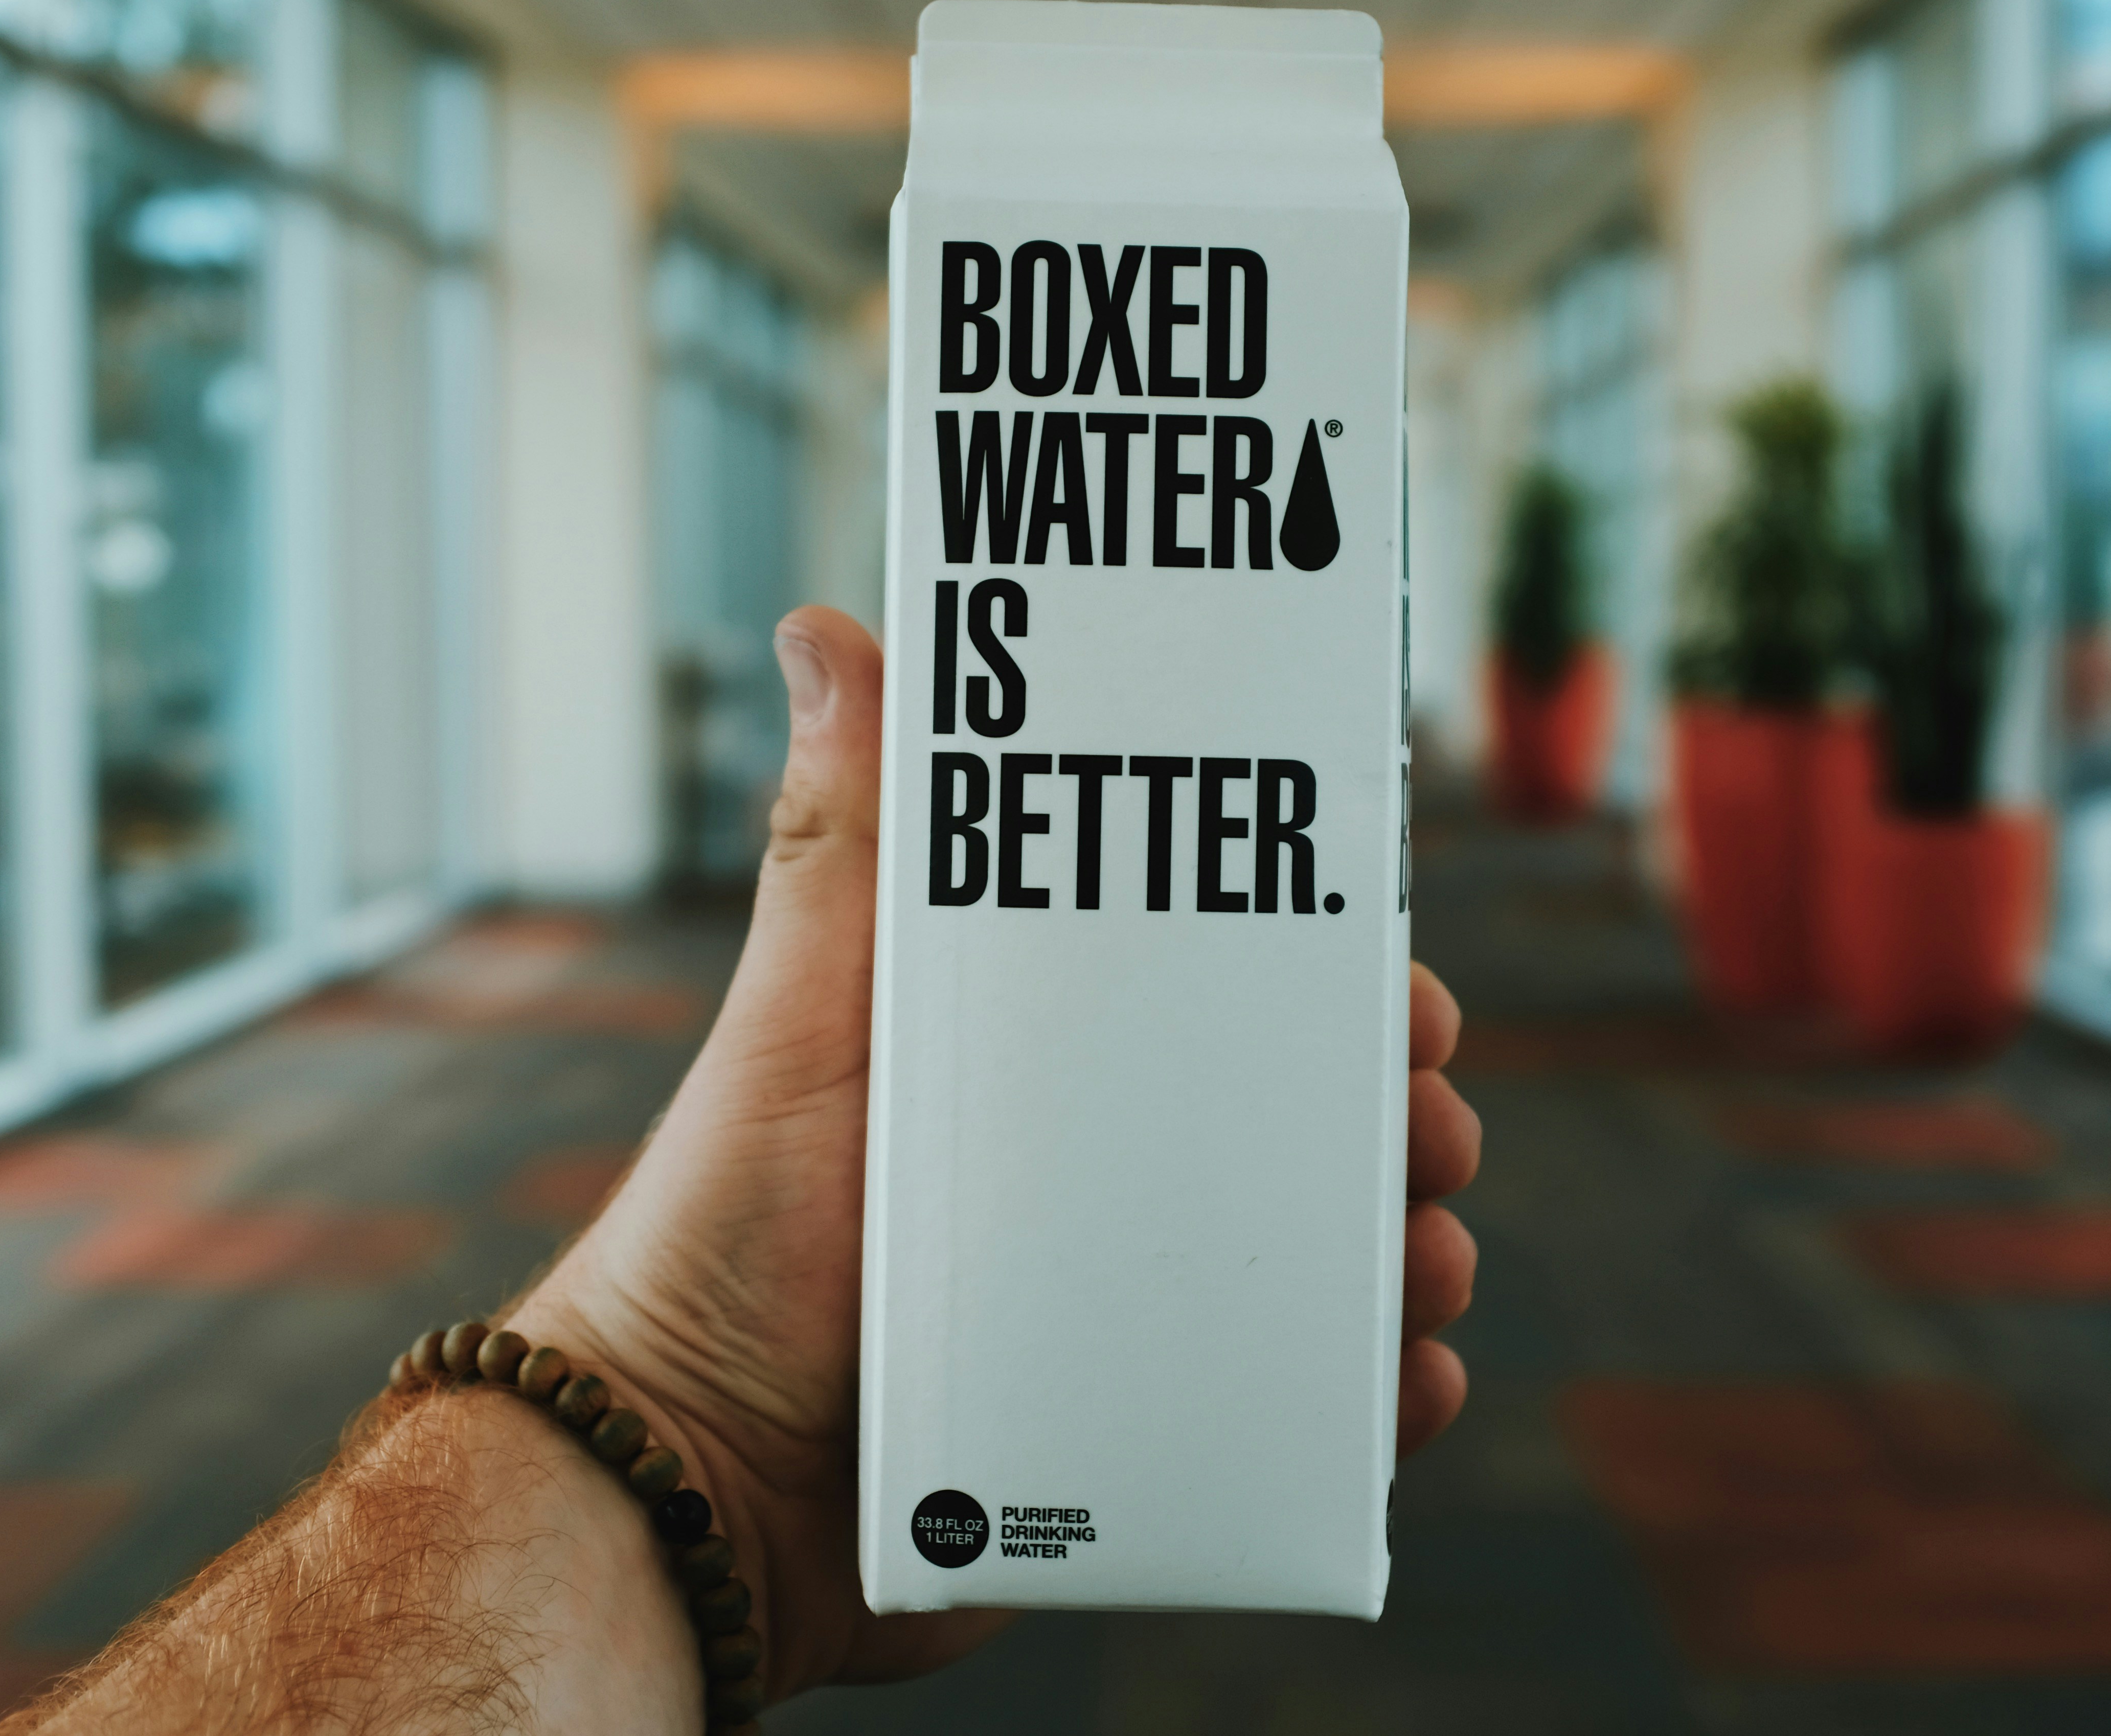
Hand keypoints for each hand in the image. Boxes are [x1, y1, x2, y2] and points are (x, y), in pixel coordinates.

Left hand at [513, 606, 1480, 1703]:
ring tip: (1419, 1270)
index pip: (1225, 993)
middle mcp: (1101, 1179)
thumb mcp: (796, 1023)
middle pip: (1299, 1127)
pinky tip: (1402, 1391)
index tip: (1392, 990)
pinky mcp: (1133, 1436)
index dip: (1327, 981)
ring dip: (1403, 1256)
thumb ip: (839, 843)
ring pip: (1318, 1266)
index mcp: (1048, 1067)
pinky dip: (1368, 1402)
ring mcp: (1127, 1310)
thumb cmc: (724, 1233)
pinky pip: (1292, 1418)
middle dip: (1394, 1124)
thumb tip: (819, 626)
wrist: (687, 1484)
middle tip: (1423, 1139)